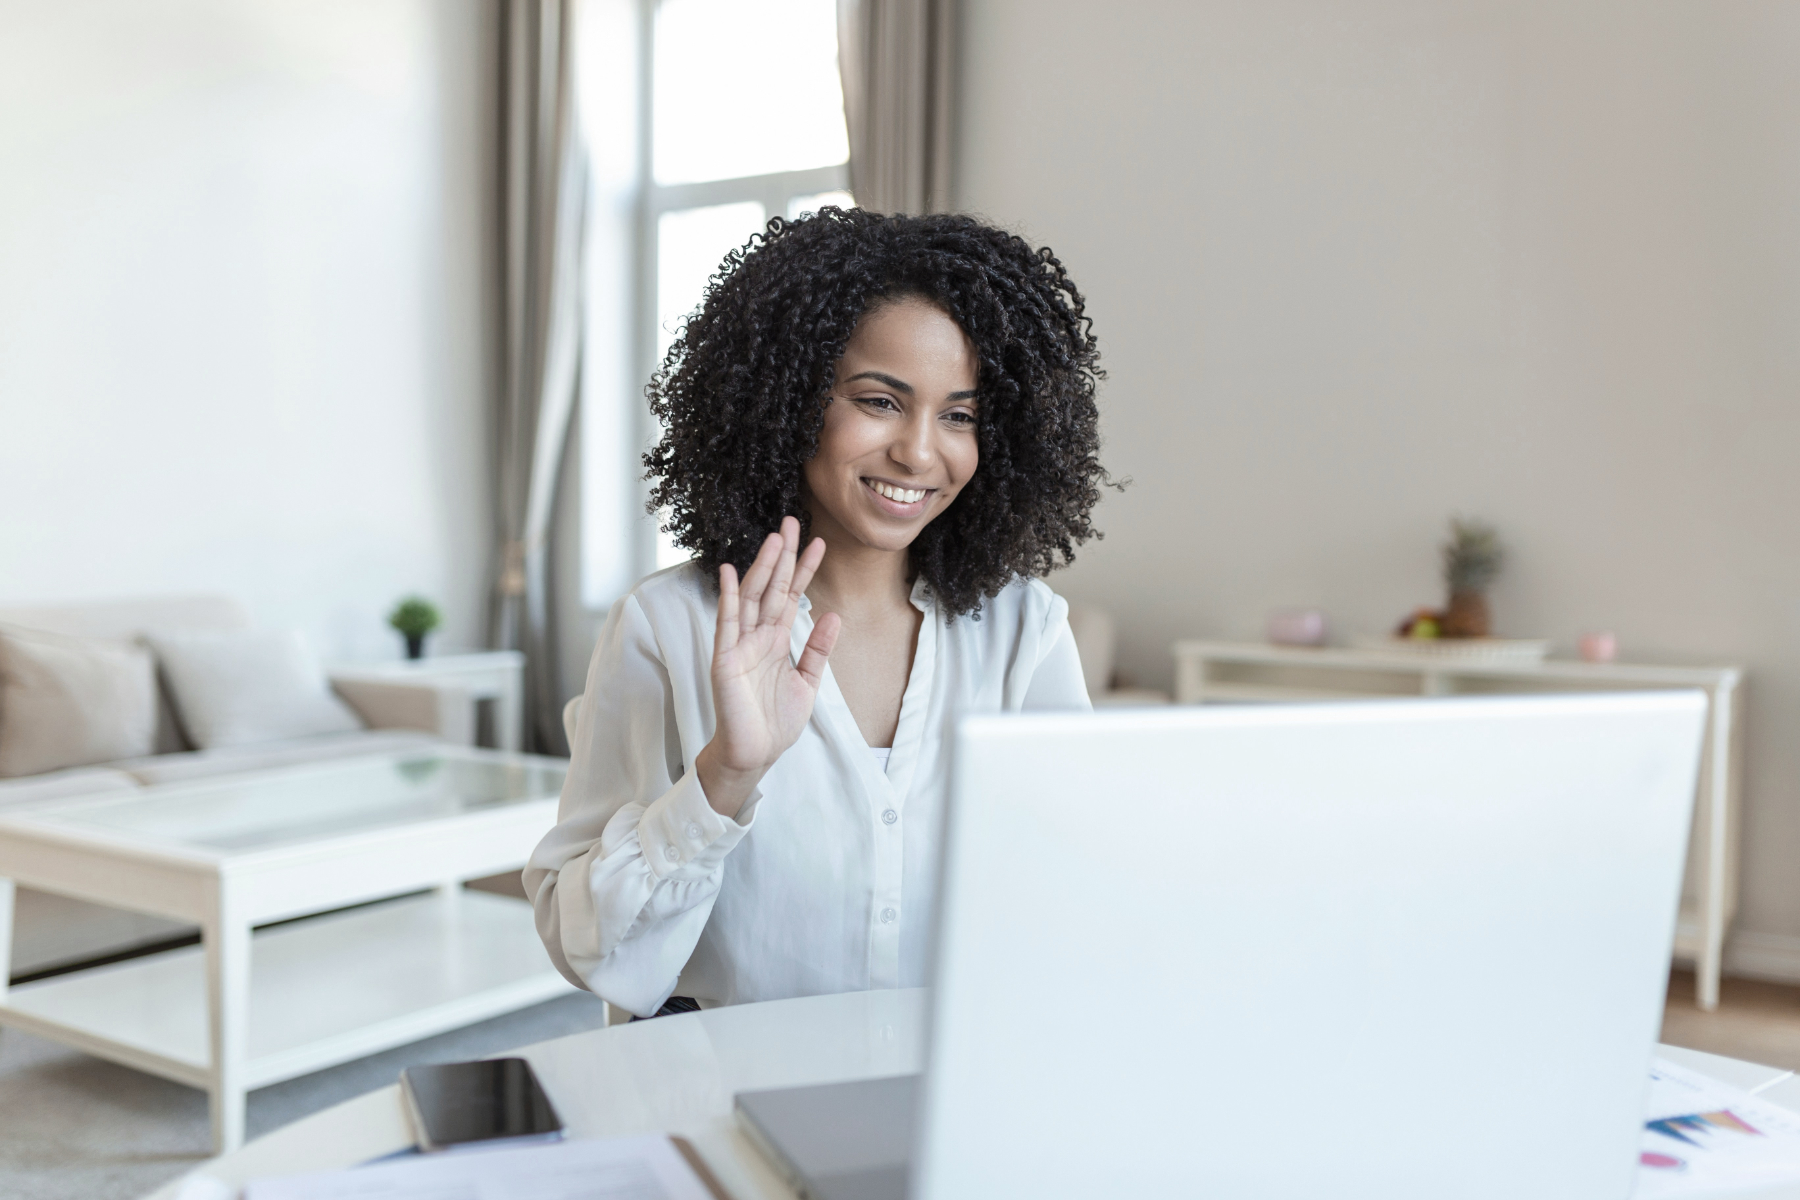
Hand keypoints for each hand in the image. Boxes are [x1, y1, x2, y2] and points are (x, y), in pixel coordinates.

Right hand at [695, 517, 839, 817]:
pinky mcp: (725, 659)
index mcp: (777, 641)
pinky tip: (730, 571)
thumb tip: (833, 615)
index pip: (792, 596)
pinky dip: (728, 596)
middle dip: (784, 556)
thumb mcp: (808, 683)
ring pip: (752, 597)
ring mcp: (740, 645)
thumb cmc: (776, 722)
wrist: (755, 755)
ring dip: (762, 568)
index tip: (820, 543)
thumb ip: (818, 650)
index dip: (806, 570)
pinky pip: (727, 623)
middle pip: (772, 587)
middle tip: (794, 522)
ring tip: (776, 539)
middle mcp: (758, 636)